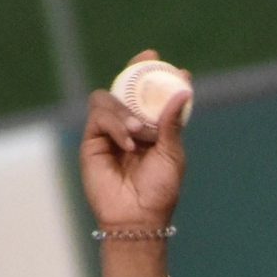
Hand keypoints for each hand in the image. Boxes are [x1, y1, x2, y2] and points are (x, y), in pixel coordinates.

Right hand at [80, 49, 190, 232]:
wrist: (138, 217)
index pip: (146, 95)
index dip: (149, 73)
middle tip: (147, 63)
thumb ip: (172, 123)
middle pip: (122, 88)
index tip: (158, 59)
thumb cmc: (159, 191)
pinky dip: (115, 125)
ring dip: (124, 111)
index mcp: (149, 129)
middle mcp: (127, 127)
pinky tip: (128, 144)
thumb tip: (184, 91)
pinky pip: (98, 117)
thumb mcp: (172, 154)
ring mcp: (108, 133)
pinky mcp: (93, 141)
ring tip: (139, 132)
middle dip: (134, 73)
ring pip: (107, 99)